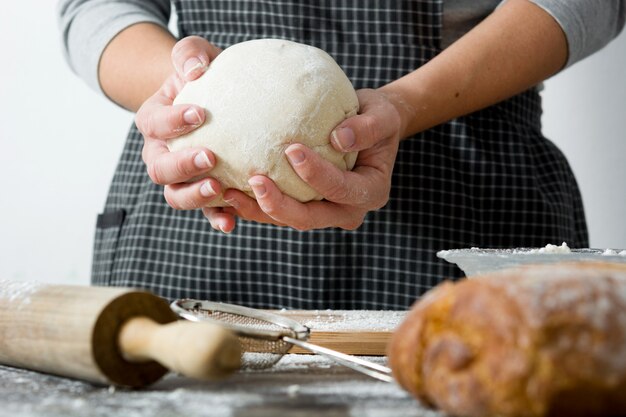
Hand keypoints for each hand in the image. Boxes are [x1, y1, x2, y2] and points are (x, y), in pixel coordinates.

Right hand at [135, 36, 223, 210]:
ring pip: (175, 195)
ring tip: (217, 188)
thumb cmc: (206, 75)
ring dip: (194, 196)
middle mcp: (161, 154)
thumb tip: (196, 69)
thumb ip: (190, 53)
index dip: (171, 121)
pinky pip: (206, 211)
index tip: (199, 113)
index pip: (153, 123)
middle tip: (210, 157)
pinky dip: (216, 218)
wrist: (218, 100)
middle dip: (181, 165)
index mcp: (154, 121)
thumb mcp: (196, 55)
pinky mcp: (205, 194)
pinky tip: (231, 222)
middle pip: (159, 168)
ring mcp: (181, 178)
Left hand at [203, 89, 406, 231]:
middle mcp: (347, 210)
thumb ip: (367, 127)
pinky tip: (228, 190)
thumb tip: (339, 138)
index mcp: (371, 192)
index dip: (317, 175)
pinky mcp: (305, 207)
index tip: (292, 150)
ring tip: (228, 192)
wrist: (369, 128)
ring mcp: (325, 213)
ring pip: (289, 221)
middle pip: (310, 218)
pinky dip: (254, 205)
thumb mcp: (382, 116)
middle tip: (254, 180)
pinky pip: (277, 212)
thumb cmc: (377, 117)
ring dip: (259, 210)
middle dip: (280, 205)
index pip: (342, 189)